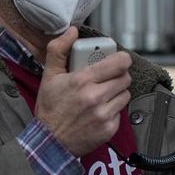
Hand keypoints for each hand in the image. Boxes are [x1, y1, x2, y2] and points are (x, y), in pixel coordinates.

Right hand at [34, 27, 132, 156]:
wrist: (49, 143)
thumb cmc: (49, 109)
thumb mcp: (49, 76)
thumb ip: (58, 50)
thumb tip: (72, 31)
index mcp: (83, 80)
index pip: (119, 62)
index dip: (121, 59)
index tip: (117, 60)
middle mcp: (96, 97)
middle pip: (125, 78)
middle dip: (118, 75)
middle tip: (108, 78)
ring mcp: (104, 114)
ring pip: (125, 94)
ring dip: (117, 93)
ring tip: (103, 95)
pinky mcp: (109, 128)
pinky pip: (120, 112)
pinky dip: (113, 110)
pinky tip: (99, 111)